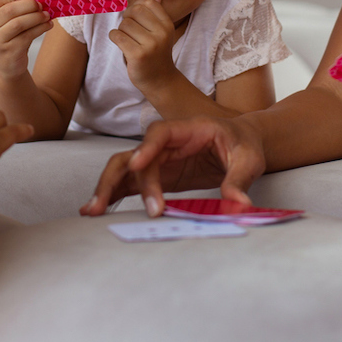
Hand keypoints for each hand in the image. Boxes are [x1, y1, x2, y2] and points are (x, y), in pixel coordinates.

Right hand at [0, 0, 51, 79]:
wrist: (9, 66)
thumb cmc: (14, 39)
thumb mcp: (13, 23)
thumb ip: (20, 11)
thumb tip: (38, 1)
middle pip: (9, 10)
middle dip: (29, 6)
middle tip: (41, 7)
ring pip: (18, 23)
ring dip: (36, 17)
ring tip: (47, 16)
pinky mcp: (10, 50)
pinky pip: (27, 36)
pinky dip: (40, 29)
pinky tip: (48, 26)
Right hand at [79, 116, 265, 217]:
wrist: (242, 143)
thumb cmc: (245, 145)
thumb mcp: (249, 160)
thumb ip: (239, 179)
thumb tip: (239, 204)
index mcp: (189, 130)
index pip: (160, 134)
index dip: (146, 148)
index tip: (137, 166)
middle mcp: (167, 143)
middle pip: (133, 155)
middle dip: (117, 178)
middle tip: (106, 204)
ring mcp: (159, 160)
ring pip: (125, 169)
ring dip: (107, 188)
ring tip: (92, 211)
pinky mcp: (158, 176)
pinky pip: (131, 184)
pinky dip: (114, 195)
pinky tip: (98, 210)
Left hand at [108, 0, 177, 90]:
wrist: (160, 80)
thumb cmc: (156, 53)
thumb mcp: (161, 33)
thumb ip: (154, 14)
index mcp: (167, 25)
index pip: (148, 3)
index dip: (137, 9)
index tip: (136, 20)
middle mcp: (161, 33)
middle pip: (134, 11)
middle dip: (127, 19)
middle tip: (130, 32)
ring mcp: (150, 45)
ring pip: (124, 24)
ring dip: (121, 31)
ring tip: (128, 41)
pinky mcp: (138, 55)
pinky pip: (117, 36)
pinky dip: (115, 38)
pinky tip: (122, 45)